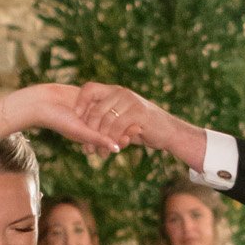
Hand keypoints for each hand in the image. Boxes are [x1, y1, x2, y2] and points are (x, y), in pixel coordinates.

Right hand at [24, 83, 127, 154]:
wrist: (40, 103)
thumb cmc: (57, 120)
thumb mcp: (80, 130)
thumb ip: (98, 139)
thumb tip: (116, 149)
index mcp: (88, 136)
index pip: (109, 140)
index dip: (123, 137)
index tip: (136, 133)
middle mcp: (89, 125)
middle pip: (111, 127)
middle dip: (124, 127)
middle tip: (140, 126)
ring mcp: (88, 112)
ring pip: (107, 114)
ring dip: (119, 115)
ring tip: (135, 115)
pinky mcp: (85, 99)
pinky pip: (101, 101)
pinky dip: (110, 102)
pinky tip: (122, 100)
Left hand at [74, 83, 195, 160]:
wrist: (169, 132)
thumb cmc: (143, 128)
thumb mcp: (122, 119)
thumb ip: (106, 118)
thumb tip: (83, 127)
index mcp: (115, 91)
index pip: (90, 89)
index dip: (80, 103)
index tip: (75, 120)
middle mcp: (121, 93)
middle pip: (95, 110)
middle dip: (89, 133)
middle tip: (87, 150)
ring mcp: (130, 101)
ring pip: (106, 121)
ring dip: (101, 141)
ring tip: (101, 155)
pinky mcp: (138, 113)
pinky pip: (118, 127)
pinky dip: (114, 141)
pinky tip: (114, 150)